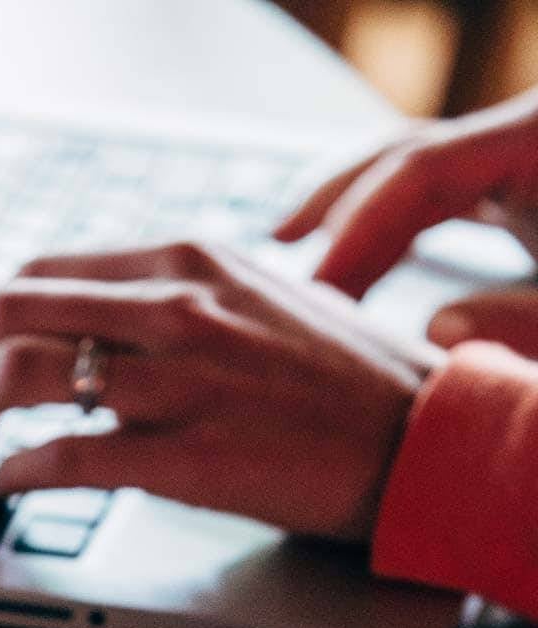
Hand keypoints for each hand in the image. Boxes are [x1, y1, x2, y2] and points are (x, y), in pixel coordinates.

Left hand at [0, 243, 437, 541]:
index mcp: (184, 260)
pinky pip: (64, 456)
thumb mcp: (256, 294)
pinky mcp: (183, 457)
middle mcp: (172, 308)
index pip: (40, 271)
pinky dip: (14, 471)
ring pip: (24, 377)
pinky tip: (1, 483)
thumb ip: (177, 296)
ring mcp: (176, 382)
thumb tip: (98, 317)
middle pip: (12, 312)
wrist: (416, 435)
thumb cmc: (340, 376)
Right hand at [276, 90, 537, 300]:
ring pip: (417, 174)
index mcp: (536, 140)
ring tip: (303, 259)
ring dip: (357, 219)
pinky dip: (395, 232)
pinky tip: (359, 267)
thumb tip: (435, 328)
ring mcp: (514, 155)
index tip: (314, 285)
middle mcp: (517, 135)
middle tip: (279, 245)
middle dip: (337, 202)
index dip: (356, 224)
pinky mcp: (517, 181)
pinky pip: (442, 196)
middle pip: (406, 154)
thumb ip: (517, 320)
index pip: (419, 168)